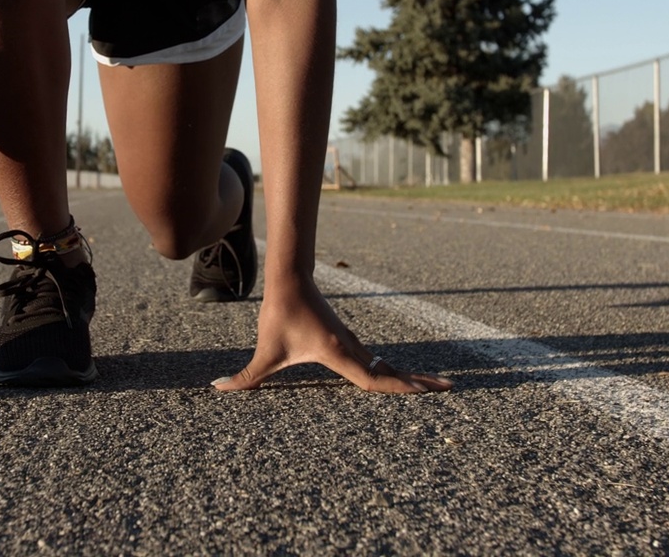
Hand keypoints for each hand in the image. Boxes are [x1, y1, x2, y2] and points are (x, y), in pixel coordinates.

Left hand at [213, 275, 452, 392]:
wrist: (289, 278)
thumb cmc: (279, 313)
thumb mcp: (265, 351)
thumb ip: (246, 378)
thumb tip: (219, 390)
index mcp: (338, 353)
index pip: (375, 379)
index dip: (400, 388)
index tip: (426, 392)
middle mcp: (352, 348)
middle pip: (390, 372)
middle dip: (419, 382)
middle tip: (449, 389)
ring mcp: (352, 342)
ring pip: (385, 365)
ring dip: (407, 376)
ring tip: (434, 387)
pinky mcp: (347, 339)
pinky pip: (375, 359)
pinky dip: (391, 370)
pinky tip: (396, 377)